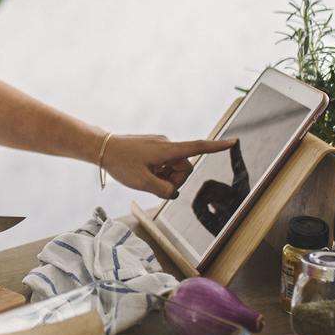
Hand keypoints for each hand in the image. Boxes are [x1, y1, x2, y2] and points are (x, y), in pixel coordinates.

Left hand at [100, 134, 237, 199]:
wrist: (102, 148)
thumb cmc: (120, 163)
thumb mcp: (142, 182)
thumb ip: (163, 190)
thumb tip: (173, 192)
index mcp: (167, 150)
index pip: (197, 148)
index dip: (216, 147)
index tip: (233, 142)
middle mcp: (167, 144)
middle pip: (184, 168)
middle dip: (173, 179)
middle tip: (153, 183)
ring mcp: (160, 146)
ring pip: (173, 168)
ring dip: (164, 176)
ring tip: (145, 176)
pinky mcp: (153, 148)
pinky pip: (164, 164)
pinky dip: (157, 172)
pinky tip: (143, 172)